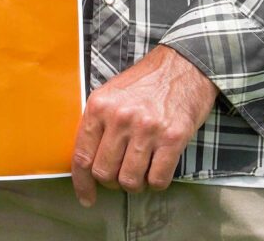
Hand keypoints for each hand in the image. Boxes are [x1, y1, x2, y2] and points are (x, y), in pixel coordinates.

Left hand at [71, 45, 217, 205]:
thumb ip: (97, 122)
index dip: (81, 182)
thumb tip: (87, 160)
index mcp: (99, 106)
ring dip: (135, 184)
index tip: (86, 197)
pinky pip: (157, 180)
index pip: (82, 155)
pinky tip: (157, 168)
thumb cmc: (145, 83)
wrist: (182, 67)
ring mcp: (146, 129)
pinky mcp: (172, 139)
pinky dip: (156, 182)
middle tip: (120, 175)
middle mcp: (120, 118)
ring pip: (130, 180)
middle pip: (104, 172)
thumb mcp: (111, 94)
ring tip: (140, 171)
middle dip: (111, 182)